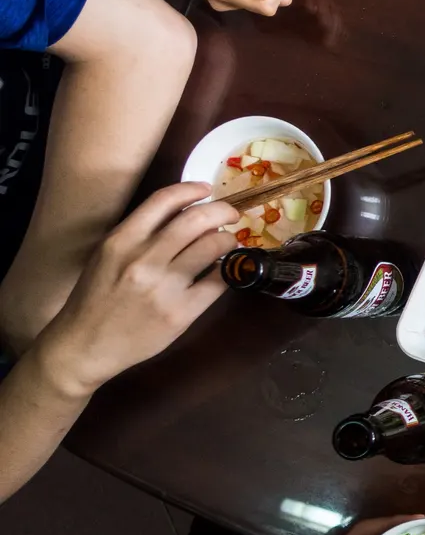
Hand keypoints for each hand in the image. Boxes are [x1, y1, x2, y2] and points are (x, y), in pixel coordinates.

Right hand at [32, 182, 237, 398]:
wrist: (84, 345)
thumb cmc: (95, 298)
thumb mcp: (107, 255)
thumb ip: (141, 234)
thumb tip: (186, 213)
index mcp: (121, 241)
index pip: (163, 200)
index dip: (191, 189)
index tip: (206, 189)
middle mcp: (143, 259)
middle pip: (197, 219)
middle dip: (223, 211)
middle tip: (231, 215)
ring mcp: (164, 287)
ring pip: (213, 246)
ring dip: (227, 239)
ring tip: (226, 242)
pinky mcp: (182, 313)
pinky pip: (218, 281)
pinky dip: (227, 270)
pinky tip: (224, 270)